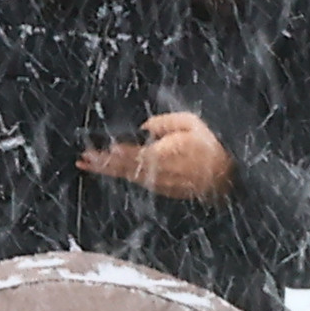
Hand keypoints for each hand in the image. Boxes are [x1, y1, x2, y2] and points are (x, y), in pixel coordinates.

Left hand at [78, 112, 233, 200]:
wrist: (227, 174)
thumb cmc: (211, 145)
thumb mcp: (191, 123)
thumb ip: (165, 123)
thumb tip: (145, 127)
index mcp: (163, 155)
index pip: (131, 155)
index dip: (112, 155)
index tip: (95, 152)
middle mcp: (157, 172)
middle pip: (124, 168)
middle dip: (102, 164)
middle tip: (82, 160)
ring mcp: (159, 183)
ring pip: (128, 176)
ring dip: (108, 170)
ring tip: (88, 164)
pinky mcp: (163, 188)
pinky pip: (137, 180)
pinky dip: (122, 174)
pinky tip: (111, 169)